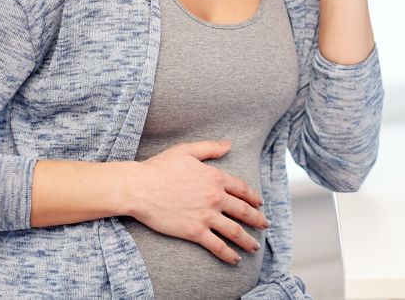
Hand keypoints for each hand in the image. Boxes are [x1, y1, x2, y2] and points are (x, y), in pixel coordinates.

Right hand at [125, 140, 268, 263]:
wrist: (139, 187)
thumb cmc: (159, 167)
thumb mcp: (186, 151)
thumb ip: (210, 148)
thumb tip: (229, 144)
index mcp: (215, 177)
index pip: (242, 189)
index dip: (253, 197)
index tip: (260, 203)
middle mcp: (215, 197)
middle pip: (244, 211)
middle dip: (258, 219)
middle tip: (265, 225)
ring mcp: (206, 215)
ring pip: (235, 230)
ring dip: (248, 240)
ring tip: (255, 246)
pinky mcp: (194, 231)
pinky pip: (217, 245)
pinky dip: (228, 254)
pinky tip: (236, 259)